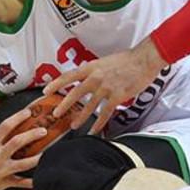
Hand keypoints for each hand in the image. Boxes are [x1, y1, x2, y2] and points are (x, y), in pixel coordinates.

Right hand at [0, 110, 46, 189]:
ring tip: (47, 153)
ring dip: (36, 159)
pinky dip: (30, 183)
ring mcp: (0, 170)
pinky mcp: (3, 182)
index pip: (5, 127)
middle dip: (32, 135)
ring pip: (22, 164)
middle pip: (17, 142)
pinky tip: (40, 180)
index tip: (29, 112)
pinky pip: (19, 183)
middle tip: (44, 130)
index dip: (18, 118)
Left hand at [43, 40, 166, 134]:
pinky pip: (105, 113)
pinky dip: (99, 123)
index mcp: (91, 66)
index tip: (45, 91)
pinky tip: (94, 130)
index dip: (56, 84)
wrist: (144, 59)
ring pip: (89, 106)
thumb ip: (95, 71)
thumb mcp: (105, 61)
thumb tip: (87, 79)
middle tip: (56, 114)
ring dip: (81, 117)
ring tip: (74, 125)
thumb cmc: (127, 59)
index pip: (69, 76)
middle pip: (75, 93)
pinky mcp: (117, 96)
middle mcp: (96, 77)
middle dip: (64, 105)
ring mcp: (106, 87)